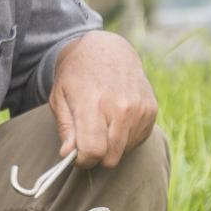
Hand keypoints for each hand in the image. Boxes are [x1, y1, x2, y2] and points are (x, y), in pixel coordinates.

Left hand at [50, 32, 158, 168]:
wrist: (108, 50)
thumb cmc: (78, 75)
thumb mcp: (59, 97)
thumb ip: (65, 128)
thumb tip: (68, 154)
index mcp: (94, 104)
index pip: (93, 151)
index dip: (83, 160)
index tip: (77, 155)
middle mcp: (121, 108)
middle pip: (111, 158)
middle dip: (97, 156)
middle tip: (88, 141)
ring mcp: (139, 109)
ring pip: (124, 151)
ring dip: (112, 146)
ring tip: (103, 124)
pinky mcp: (151, 110)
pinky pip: (137, 140)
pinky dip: (125, 137)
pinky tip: (116, 119)